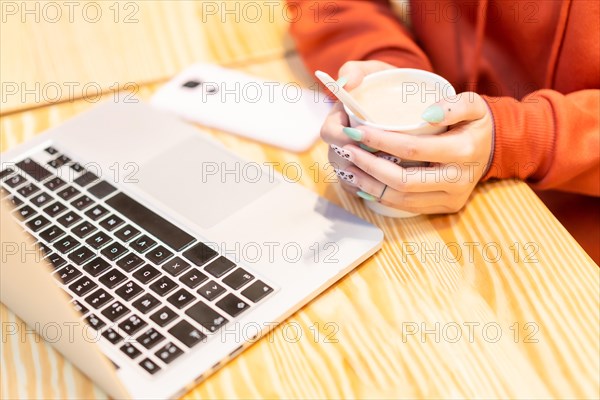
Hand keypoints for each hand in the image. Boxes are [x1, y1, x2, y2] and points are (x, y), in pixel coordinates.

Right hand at [320, 60, 397, 192]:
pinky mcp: (362, 174)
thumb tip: (346, 82)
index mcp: (338, 118)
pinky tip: (387, 188)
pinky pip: (358, 189)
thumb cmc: (387, 84)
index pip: (329, 133)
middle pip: (337, 159)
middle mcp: (340, 142)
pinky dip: (369, 190)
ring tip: (389, 176)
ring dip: (364, 178)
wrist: (407, 101)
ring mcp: (350, 159)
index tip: (362, 136)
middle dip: (356, 162)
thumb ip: (357, 70)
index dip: (342, 138)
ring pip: (348, 176)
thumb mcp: (373, 71)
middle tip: (383, 160)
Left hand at [338, 92, 493, 213]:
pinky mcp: (446, 207)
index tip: (356, 131)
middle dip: (369, 166)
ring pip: (402, 199)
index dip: (380, 141)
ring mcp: (452, 198)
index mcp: (464, 152)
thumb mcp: (473, 104)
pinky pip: (408, 207)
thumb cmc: (476, 122)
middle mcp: (458, 180)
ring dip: (370, 185)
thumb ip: (453, 105)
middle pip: (403, 180)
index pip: (412, 149)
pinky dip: (382, 197)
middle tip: (346, 151)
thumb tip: (427, 114)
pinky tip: (363, 184)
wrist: (496, 148)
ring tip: (348, 169)